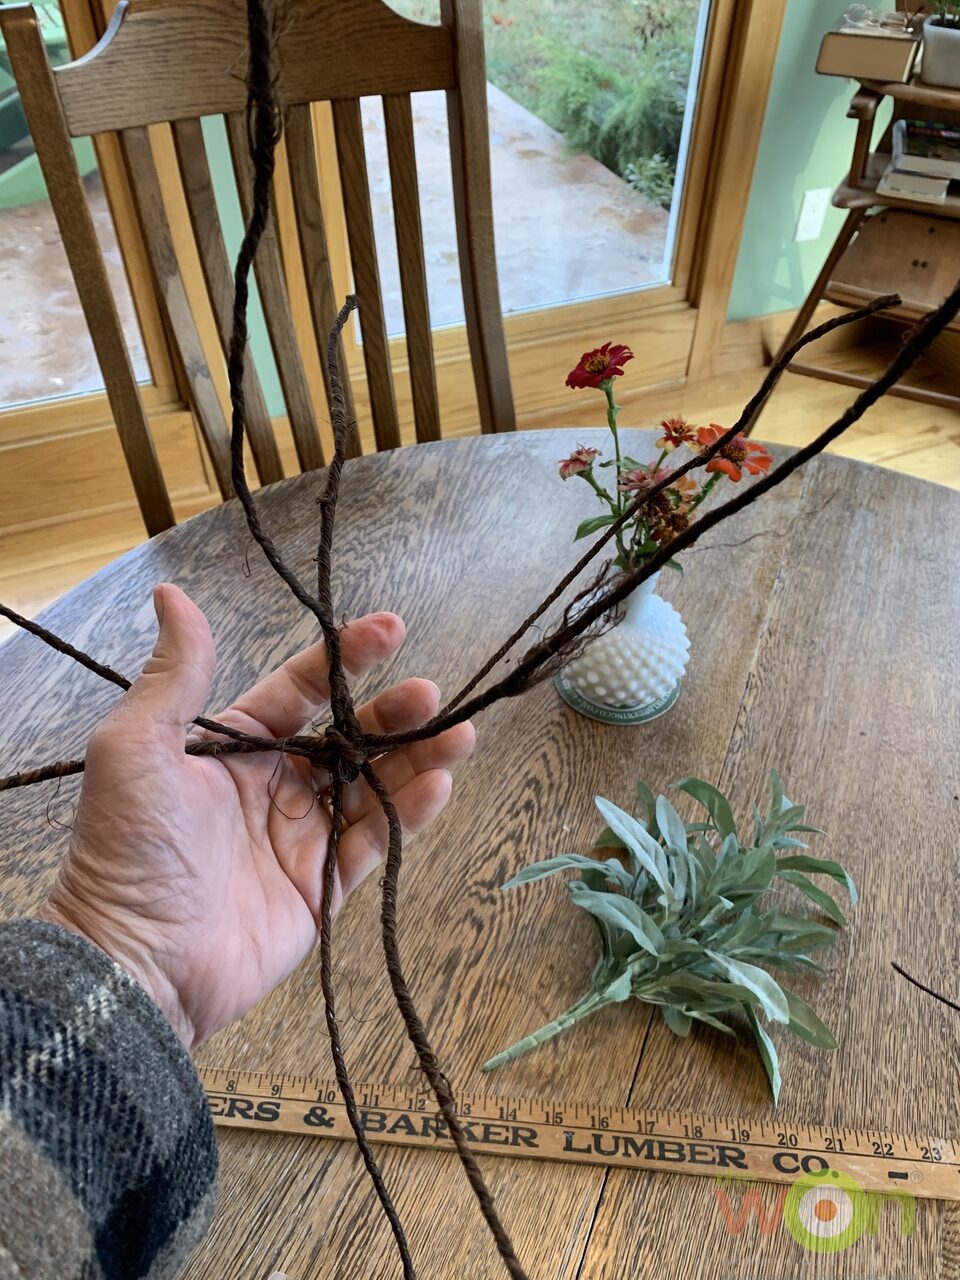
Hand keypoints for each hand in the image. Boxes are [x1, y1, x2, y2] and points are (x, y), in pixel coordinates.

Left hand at [38, 584, 473, 1048]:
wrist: (134, 960)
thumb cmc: (128, 848)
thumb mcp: (136, 747)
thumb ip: (175, 676)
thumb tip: (172, 595)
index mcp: (232, 750)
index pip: (299, 692)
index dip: (343, 660)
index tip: (390, 629)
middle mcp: (273, 787)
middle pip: (347, 738)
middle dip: (391, 713)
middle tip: (430, 695)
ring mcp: (302, 838)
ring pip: (373, 786)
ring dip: (416, 758)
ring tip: (458, 733)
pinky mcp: (323, 887)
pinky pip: (375, 841)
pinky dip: (409, 813)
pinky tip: (437, 784)